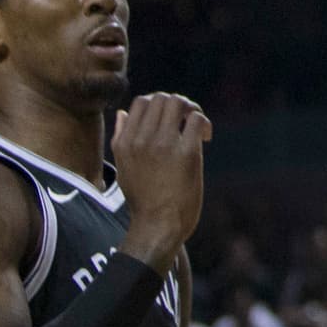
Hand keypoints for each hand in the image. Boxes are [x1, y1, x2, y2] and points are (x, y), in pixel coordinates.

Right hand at [114, 93, 211, 272]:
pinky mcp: (186, 153)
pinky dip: (203, 123)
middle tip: (187, 122)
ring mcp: (164, 145)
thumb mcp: (124, 168)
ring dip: (191, 109)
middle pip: (162, 98)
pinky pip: (196, 120)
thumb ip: (121, 138)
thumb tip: (122, 113)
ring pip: (179, 103)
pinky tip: (205, 137)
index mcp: (126, 142)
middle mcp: (142, 139)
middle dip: (178, 105)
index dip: (159, 105)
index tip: (169, 121)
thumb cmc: (142, 200)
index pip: (142, 101)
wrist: (157, 228)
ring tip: (196, 127)